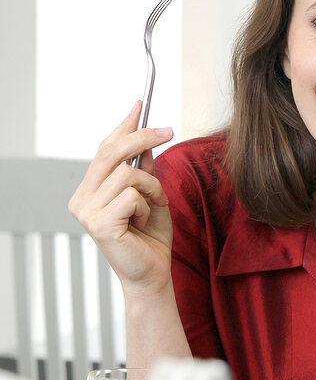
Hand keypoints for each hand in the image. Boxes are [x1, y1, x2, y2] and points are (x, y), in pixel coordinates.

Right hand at [68, 102, 174, 297]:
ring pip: (127, 173)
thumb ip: (145, 171)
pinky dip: (147, 205)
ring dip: (152, 186)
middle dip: (143, 137)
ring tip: (156, 204)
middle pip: (110, 152)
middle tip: (169, 131)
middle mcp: (82, 200)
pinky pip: (131, 195)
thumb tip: (146, 140)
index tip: (140, 104)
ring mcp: (87, 212)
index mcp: (89, 191)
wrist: (152, 275)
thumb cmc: (150, 239)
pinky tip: (143, 222)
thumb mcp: (151, 196)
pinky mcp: (99, 224)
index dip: (123, 126)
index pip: (104, 149)